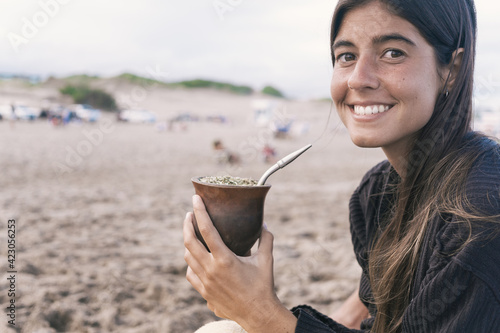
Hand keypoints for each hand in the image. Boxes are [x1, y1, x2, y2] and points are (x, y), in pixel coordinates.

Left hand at [183, 195, 296, 331]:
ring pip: (188, 258)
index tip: (195, 199)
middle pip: (189, 242)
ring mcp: (205, 283)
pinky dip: (191, 263)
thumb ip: (265, 240)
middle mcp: (211, 270)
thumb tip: (264, 225)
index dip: (199, 212)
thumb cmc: (263, 286)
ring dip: (188, 243)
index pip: (206, 230)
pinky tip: (197, 259)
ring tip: (192, 234)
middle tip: (189, 214)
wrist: (258, 314)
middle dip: (187, 225)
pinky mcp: (204, 293)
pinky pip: (191, 274)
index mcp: (225, 259)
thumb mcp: (266, 261)